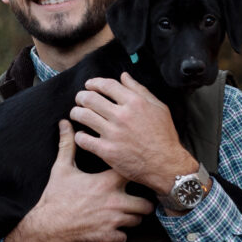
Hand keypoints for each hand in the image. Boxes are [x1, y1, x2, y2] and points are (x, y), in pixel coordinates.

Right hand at [3, 120, 153, 241]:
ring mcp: (113, 221)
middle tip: (136, 201)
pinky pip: (124, 237)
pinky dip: (119, 234)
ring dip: (132, 218)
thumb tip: (64, 124)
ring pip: (137, 221)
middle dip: (143, 203)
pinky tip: (111, 229)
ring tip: (124, 214)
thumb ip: (67, 145)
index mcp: (106, 182)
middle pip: (146, 203)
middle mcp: (115, 201)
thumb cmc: (55, 197)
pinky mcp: (108, 237)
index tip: (134, 175)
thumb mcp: (61, 168)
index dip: (136, 174)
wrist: (48, 227)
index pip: (135, 174)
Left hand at [69, 72, 195, 194]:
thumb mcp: (158, 108)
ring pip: (83, 116)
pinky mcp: (107, 151)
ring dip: (76, 112)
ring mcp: (113, 134)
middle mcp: (122, 116)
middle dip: (81, 96)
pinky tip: (82, 135)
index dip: (94, 83)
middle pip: (90, 98)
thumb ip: (140, 90)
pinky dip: (79, 135)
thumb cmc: (164, 136)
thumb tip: (124, 76)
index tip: (89, 85)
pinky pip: (84, 139)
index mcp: (134, 102)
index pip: (107, 85)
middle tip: (80, 99)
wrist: (166, 165)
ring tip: (76, 113)